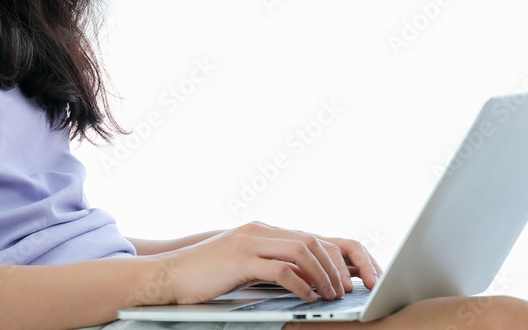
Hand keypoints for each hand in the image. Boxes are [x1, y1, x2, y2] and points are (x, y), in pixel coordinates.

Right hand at [152, 221, 381, 305]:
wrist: (168, 274)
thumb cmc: (206, 275)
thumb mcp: (244, 264)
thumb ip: (273, 264)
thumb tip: (309, 281)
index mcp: (264, 231)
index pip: (313, 236)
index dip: (340, 255)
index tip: (359, 275)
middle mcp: (261, 231)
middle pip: (314, 240)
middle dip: (340, 265)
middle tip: (353, 288)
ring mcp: (250, 242)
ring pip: (303, 250)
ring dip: (324, 274)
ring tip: (333, 295)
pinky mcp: (240, 259)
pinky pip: (281, 269)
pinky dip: (301, 284)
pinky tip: (309, 297)